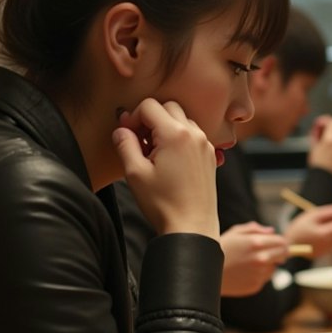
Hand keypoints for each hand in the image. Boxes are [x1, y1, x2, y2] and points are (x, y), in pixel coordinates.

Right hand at [113, 99, 218, 239]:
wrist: (192, 226)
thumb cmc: (163, 203)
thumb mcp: (135, 173)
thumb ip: (125, 145)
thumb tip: (121, 129)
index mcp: (175, 134)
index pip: (149, 106)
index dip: (133, 117)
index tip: (127, 135)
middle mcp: (194, 134)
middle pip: (168, 107)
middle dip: (151, 118)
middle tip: (139, 142)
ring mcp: (205, 144)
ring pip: (182, 119)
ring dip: (166, 127)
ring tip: (154, 153)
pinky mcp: (210, 156)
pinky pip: (193, 135)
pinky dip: (179, 138)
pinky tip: (169, 160)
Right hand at [220, 222, 288, 296]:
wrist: (205, 273)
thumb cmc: (220, 249)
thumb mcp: (235, 233)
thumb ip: (255, 229)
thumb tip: (272, 231)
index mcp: (257, 243)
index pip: (282, 242)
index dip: (281, 242)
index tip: (278, 243)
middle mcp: (261, 259)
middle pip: (283, 255)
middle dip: (280, 252)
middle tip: (272, 252)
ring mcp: (259, 274)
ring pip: (274, 267)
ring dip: (268, 264)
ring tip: (250, 262)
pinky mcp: (255, 286)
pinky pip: (264, 278)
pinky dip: (259, 275)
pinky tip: (245, 272)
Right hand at [283, 203, 331, 257]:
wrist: (286, 245)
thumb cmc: (298, 228)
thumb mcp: (312, 215)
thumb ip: (329, 211)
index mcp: (325, 234)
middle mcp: (328, 245)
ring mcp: (326, 251)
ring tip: (325, 224)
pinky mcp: (322, 254)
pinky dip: (331, 237)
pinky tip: (320, 232)